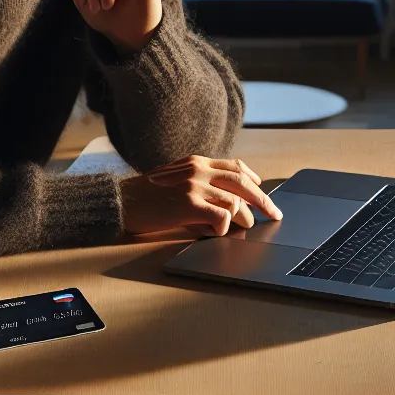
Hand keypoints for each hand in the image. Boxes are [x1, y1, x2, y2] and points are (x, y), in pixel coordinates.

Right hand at [120, 156, 284, 236]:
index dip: (252, 178)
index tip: (261, 187)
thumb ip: (197, 184)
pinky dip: (224, 227)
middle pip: (242, 182)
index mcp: (195, 162)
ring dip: (242, 219)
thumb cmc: (144, 196)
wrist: (119, 201)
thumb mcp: (173, 180)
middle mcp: (198, 170)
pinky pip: (221, 217)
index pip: (234, 166)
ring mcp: (194, 186)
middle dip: (263, 199)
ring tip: (243, 229)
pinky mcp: (188, 204)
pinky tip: (216, 232)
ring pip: (234, 202)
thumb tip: (226, 202)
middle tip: (275, 214)